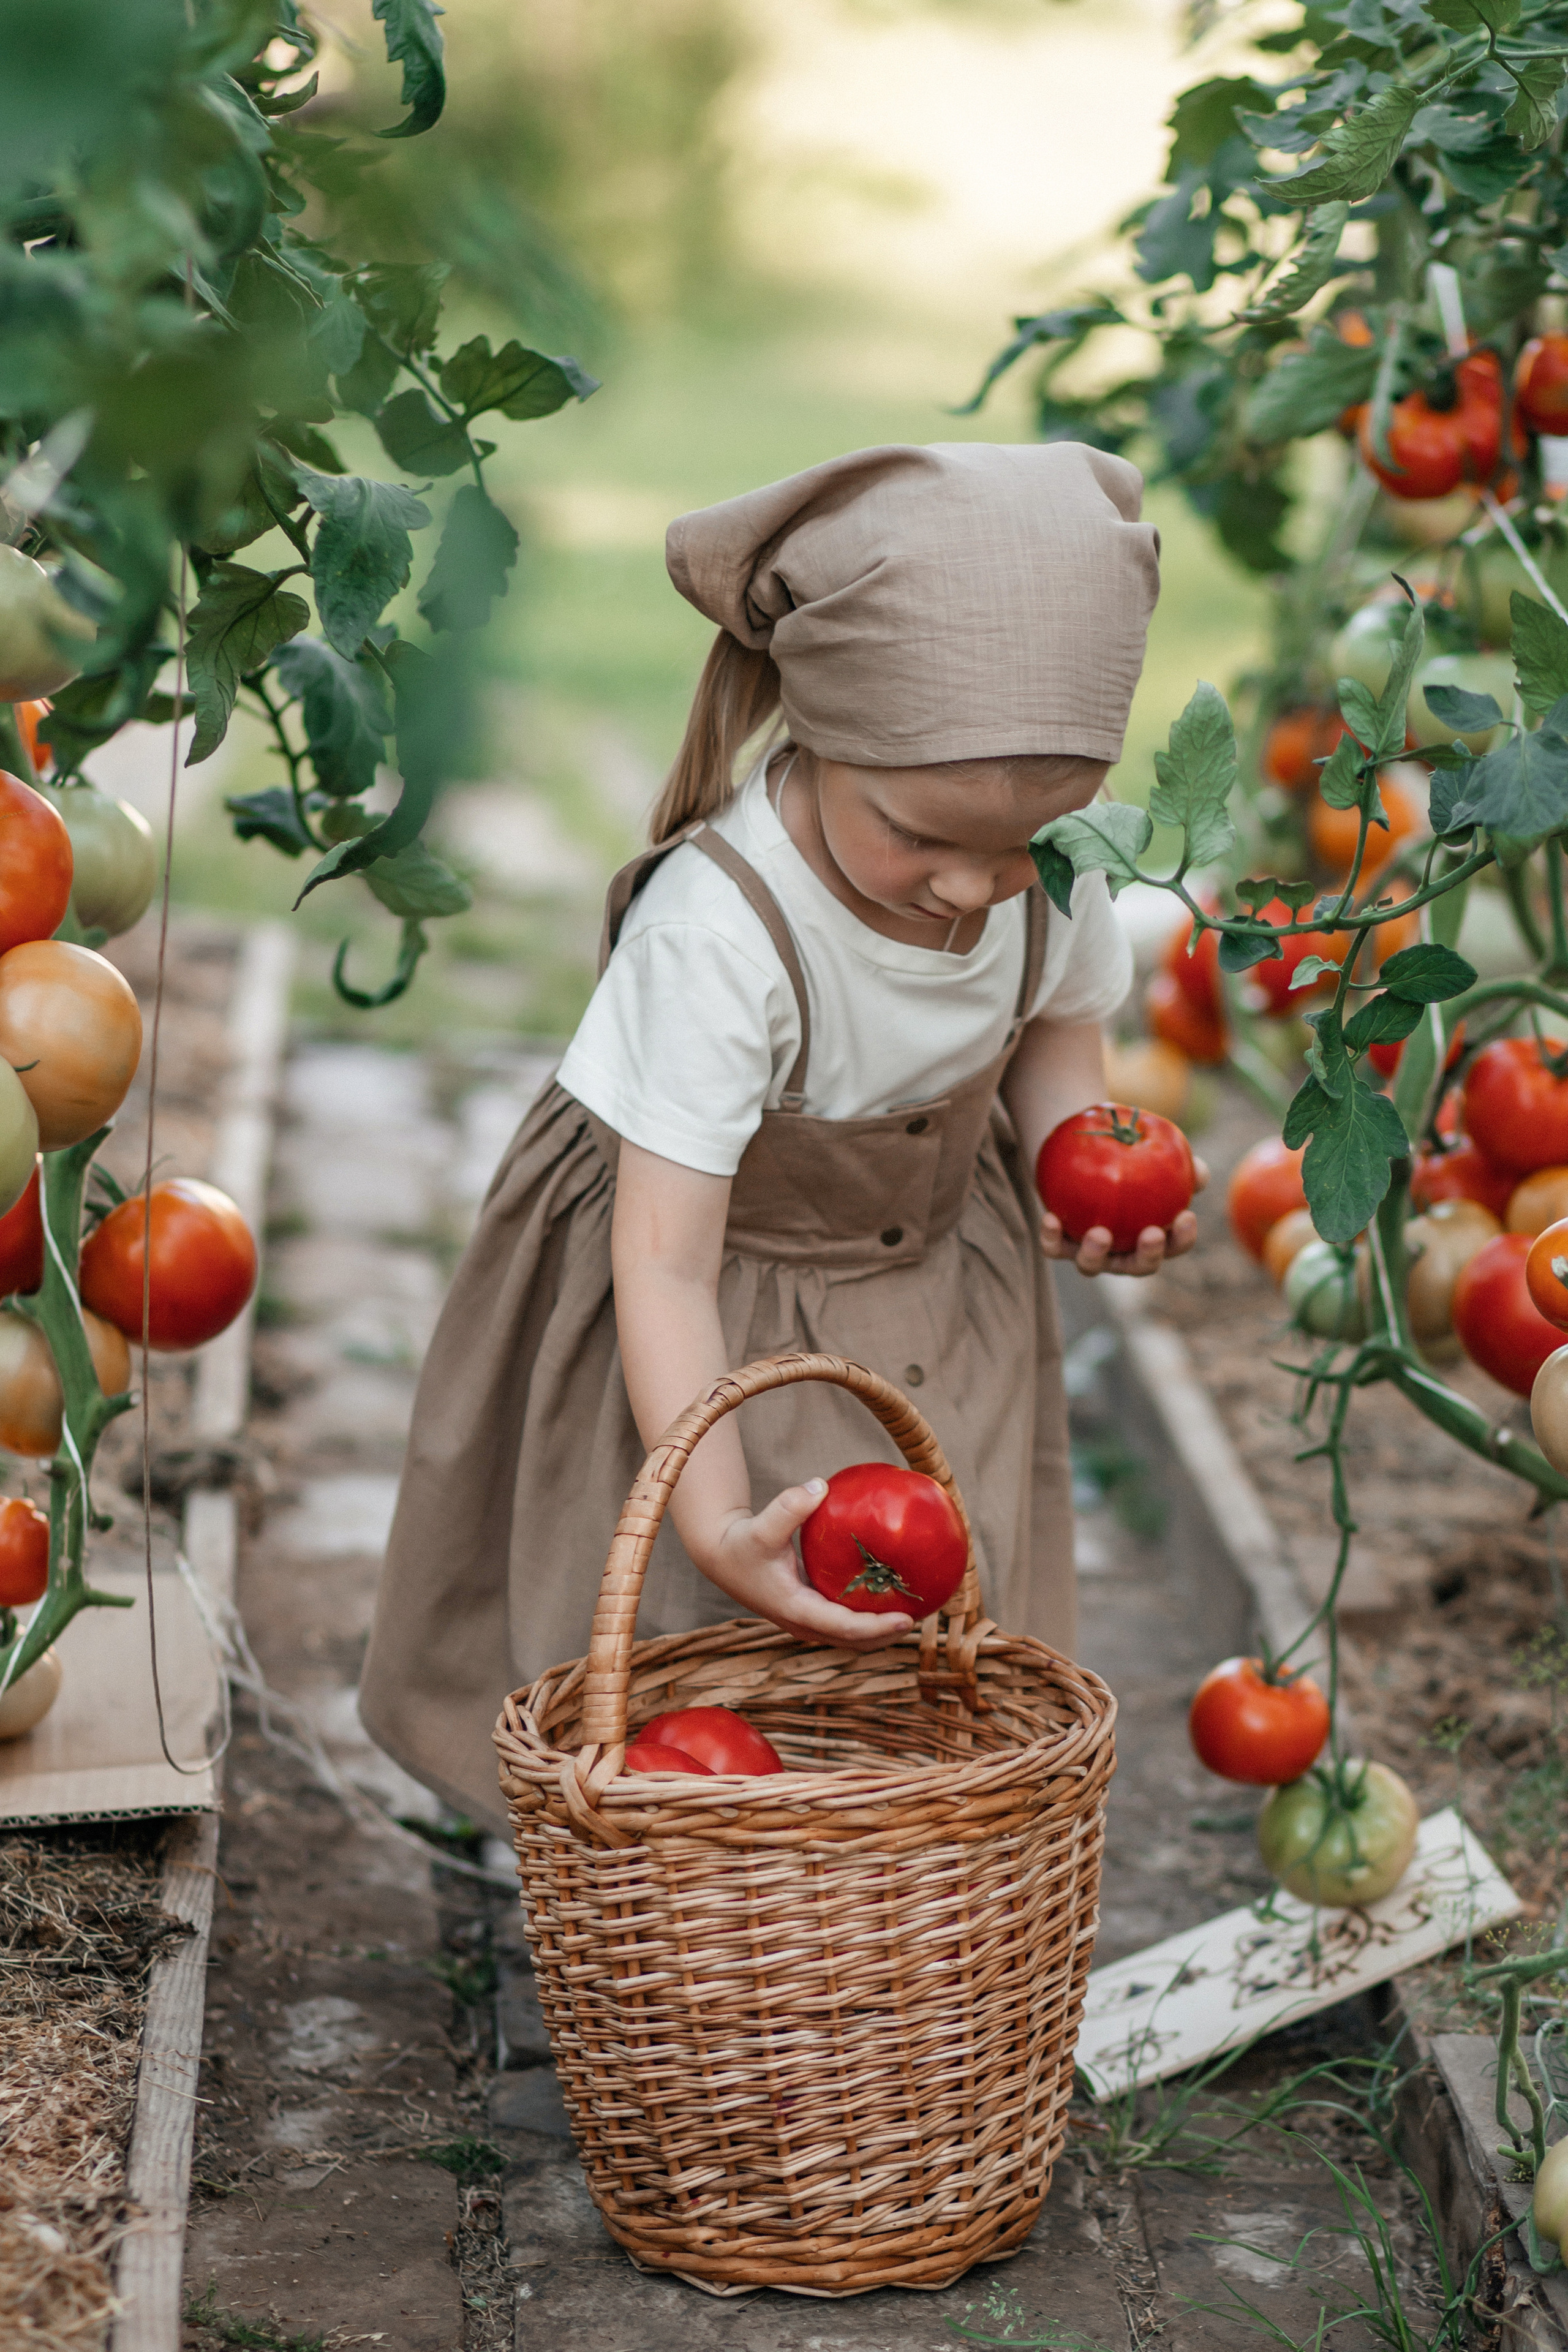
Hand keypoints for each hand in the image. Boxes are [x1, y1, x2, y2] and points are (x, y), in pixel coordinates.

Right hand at [697, 1480, 914, 1650]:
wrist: (721, 1556)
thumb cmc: (742, 1542)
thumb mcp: (762, 1525)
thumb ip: (790, 1505)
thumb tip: (820, 1485)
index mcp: (796, 1609)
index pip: (845, 1629)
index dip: (877, 1628)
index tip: (907, 1619)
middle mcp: (803, 1623)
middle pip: (854, 1642)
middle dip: (887, 1636)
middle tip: (921, 1615)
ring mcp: (805, 1622)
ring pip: (850, 1638)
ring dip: (879, 1632)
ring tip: (912, 1611)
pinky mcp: (808, 1613)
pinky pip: (844, 1624)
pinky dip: (866, 1620)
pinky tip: (887, 1598)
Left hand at [1040, 1156, 1209, 1277]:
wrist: (1082, 1153)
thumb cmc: (1128, 1158)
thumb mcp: (1154, 1156)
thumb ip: (1180, 1165)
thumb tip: (1200, 1172)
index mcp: (1151, 1237)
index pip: (1174, 1246)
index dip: (1182, 1239)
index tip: (1186, 1216)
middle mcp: (1121, 1253)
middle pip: (1138, 1266)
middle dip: (1148, 1256)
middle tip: (1151, 1234)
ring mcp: (1089, 1252)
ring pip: (1092, 1266)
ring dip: (1096, 1253)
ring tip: (1099, 1233)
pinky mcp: (1059, 1243)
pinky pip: (1054, 1248)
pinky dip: (1052, 1238)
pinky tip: (1050, 1218)